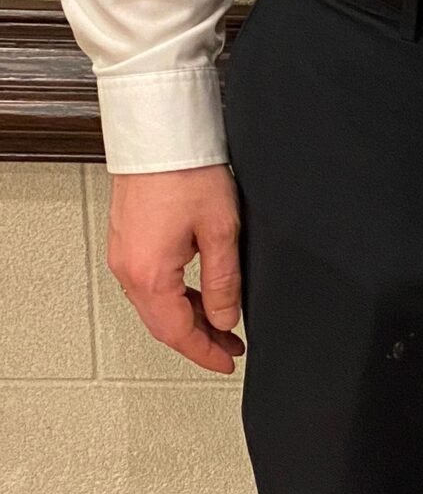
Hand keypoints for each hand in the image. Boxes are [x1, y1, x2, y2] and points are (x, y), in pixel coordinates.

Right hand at [107, 165, 244, 374]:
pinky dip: (173, 297)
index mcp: (149, 274)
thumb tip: (225, 317)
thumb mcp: (221, 232)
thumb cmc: (185, 170)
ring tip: (219, 321)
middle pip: (162, 324)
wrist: (159, 132)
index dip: (206, 353)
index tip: (227, 361)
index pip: (178, 333)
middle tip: (229, 347)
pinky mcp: (126, 239)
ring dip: (186, 318)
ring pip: (154, 305)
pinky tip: (195, 294)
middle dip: (198, 340)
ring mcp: (122, 254)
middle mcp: (128, 268)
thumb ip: (223, 283)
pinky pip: (147, 283)